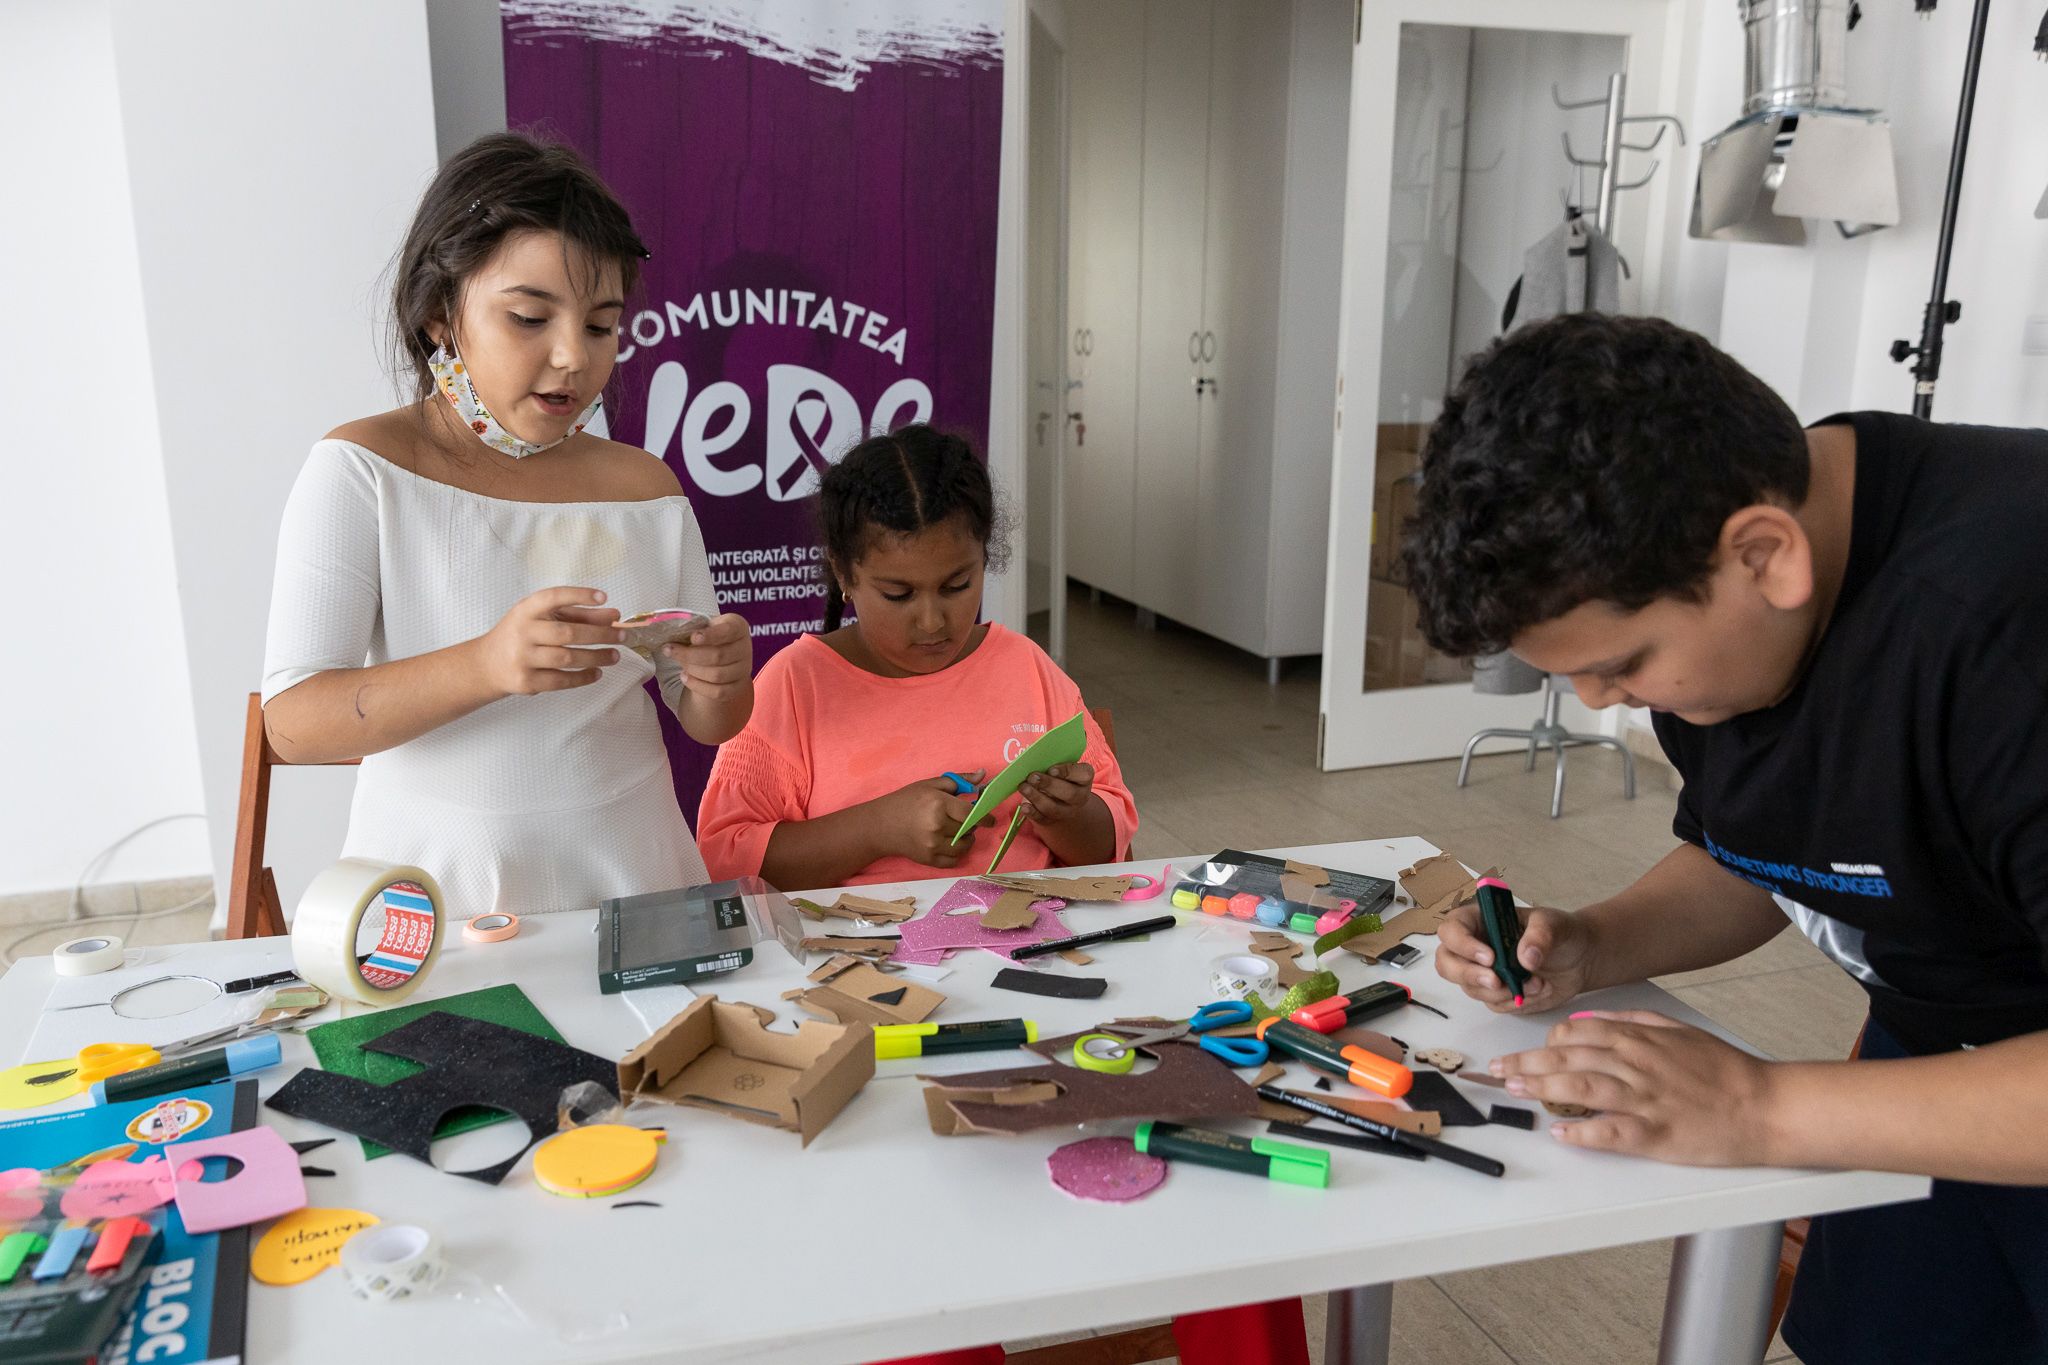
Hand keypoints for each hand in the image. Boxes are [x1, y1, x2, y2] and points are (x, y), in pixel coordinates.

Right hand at [472, 587, 621, 696]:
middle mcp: (522, 632)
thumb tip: (613, 616)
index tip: (604, 597)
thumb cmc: (522, 635)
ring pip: (567, 658)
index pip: (553, 598)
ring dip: (596, 657)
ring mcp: (522, 658)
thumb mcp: (543, 619)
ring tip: (615, 655)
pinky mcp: (526, 681)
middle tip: (622, 635)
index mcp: (525, 610)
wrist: (487, 664)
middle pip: (567, 632)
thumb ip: (577, 614)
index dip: (579, 595)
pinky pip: (561, 680)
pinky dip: (583, 677)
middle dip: (600, 634)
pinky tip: (596, 672)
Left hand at [663, 612, 751, 702]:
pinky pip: (718, 692)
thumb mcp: (702, 625)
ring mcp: (743, 669)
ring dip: (693, 670)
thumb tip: (666, 630)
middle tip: (669, 650)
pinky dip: (698, 686)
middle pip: (718, 656)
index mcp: (737, 626)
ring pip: (717, 675)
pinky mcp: (737, 687)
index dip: (711, 635)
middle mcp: (745, 648)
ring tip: (679, 664)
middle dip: (690, 655)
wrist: (719, 654)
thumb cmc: (707, 636)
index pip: (728, 630)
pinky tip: (685, 677)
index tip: (693, 637)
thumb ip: (690, 627)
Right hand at [872, 770, 988, 866]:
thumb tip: (983, 775)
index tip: (990, 819)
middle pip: (968, 829)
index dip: (985, 817)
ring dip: (967, 840)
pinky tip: (951, 843)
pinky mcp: (929, 860)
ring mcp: (932, 845)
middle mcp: (936, 826)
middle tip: (966, 820)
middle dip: (972, 825)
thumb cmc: (906, 801)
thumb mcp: (930, 785)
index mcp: (938, 804)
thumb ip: (959, 781)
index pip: (971, 814)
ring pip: (964, 846)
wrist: (880, 825)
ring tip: (959, 832)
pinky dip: (957, 854)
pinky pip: (954, 860)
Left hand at [1019, 762, 1095, 828]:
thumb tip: (1036, 760)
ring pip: (1054, 808)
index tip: (1051, 769)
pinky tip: (1024, 806)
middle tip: (1033, 777)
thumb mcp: (1062, 768)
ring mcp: (1066, 811)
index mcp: (1084, 779)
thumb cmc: (1060, 777)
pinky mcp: (1051, 821)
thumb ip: (1053, 763)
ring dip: (1036, 797)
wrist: (1063, 803)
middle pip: (1069, 793)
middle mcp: (1079, 797)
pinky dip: (1032, 812)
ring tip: (1023, 787)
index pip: (1084, 774)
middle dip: (1049, 784)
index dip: (1068, 771)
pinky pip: (1042, 818)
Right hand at [1434, 901, 1593, 1012]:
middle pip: (1446, 964)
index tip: (1490, 957)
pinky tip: (1539, 990)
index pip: (1452, 930)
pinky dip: (1516, 1001)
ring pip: (1471, 988)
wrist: (1579, 959)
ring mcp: (1482, 972)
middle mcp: (1473, 947)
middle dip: (1469, 975)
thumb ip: (1540, 936)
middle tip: (1497, 982)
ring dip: (1504, 991)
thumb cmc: (1561, 933)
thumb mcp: (1554, 924)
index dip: (1462, 944)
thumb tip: (1526, 957)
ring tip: (1538, 983)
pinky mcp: (1495, 994)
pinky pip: (1494, 1004)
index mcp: (1479, 920)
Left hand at [1492, 1010, 1778, 1165]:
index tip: (1524, 1051)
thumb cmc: (1723, 1070)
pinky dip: (1583, 1133)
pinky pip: (1612, 1132)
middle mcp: (1637, 1066)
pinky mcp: (1657, 1134)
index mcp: (1640, 1040)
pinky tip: (1561, 1134)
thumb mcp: (1678, 1031)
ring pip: (1583, 1089)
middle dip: (1529, 1063)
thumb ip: (1634, 1022)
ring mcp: (1646, 1100)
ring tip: (1517, 1090)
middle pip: (1570, 1060)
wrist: (1765, 1106)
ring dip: (1544, 1089)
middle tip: (1500, 1070)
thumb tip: (1591, 1020)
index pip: (1578, 1034)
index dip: (1545, 1042)